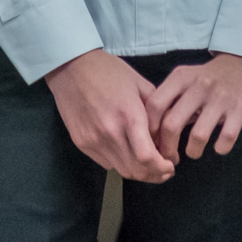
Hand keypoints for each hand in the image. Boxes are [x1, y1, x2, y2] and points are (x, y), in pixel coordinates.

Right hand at [45, 49, 175, 183]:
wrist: (71, 67)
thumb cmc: (109, 71)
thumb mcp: (140, 84)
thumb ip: (156, 112)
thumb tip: (166, 138)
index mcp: (129, 115)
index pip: (147, 157)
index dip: (162, 167)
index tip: (170, 165)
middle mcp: (110, 132)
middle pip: (136, 170)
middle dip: (154, 175)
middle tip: (164, 170)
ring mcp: (93, 140)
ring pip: (121, 170)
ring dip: (137, 172)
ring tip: (147, 163)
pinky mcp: (81, 143)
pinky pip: (106, 162)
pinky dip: (120, 162)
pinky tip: (126, 151)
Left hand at [144, 51, 241, 161]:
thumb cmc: (210, 78)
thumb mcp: (187, 79)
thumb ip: (170, 99)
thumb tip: (150, 130)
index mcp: (181, 77)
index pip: (155, 105)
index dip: (149, 129)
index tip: (151, 142)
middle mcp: (199, 86)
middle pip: (171, 124)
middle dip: (167, 148)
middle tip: (170, 158)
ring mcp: (220, 98)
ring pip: (198, 135)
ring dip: (193, 151)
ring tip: (193, 152)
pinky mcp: (240, 109)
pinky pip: (226, 138)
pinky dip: (220, 148)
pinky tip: (218, 147)